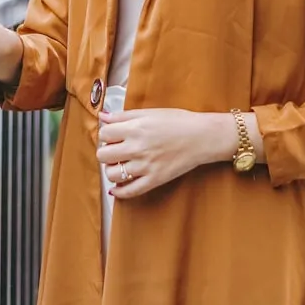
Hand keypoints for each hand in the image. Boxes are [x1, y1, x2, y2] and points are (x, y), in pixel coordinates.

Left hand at [97, 108, 211, 199]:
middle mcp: (137, 148)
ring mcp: (145, 166)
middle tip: (115, 150)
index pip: (104, 134)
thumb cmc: (178, 122)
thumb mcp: (149, 113)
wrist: (201, 137)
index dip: (107, 134)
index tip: (113, 135)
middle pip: (103, 155)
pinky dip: (119, 192)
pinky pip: (129, 191)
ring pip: (112, 175)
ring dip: (112, 170)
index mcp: (135, 128)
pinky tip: (117, 187)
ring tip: (120, 164)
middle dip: (106, 152)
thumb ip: (123, 116)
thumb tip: (103, 116)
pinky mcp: (154, 180)